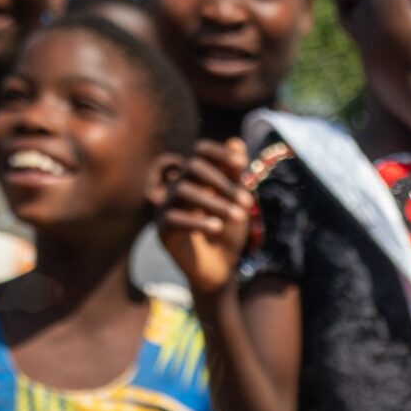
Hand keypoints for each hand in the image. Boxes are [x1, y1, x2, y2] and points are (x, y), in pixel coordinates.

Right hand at [160, 137, 251, 296]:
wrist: (221, 268)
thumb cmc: (228, 232)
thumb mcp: (237, 203)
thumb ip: (235, 175)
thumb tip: (237, 142)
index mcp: (197, 178)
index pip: (200, 152)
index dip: (218, 153)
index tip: (241, 164)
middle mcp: (178, 187)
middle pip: (193, 168)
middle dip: (223, 183)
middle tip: (247, 202)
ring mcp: (167, 207)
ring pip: (183, 190)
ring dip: (215, 202)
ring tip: (240, 216)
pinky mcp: (162, 229)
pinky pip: (174, 218)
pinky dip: (197, 220)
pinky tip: (217, 227)